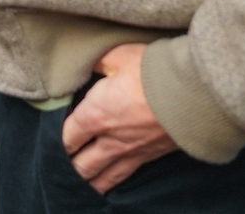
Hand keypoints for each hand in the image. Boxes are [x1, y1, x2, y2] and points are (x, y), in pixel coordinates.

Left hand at [63, 44, 178, 193]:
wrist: (197, 93)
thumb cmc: (154, 71)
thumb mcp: (117, 56)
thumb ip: (97, 63)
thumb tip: (86, 64)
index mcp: (95, 115)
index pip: (66, 137)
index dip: (55, 143)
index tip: (48, 144)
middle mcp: (110, 139)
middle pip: (81, 165)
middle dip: (67, 169)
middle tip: (57, 171)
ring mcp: (133, 151)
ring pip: (104, 176)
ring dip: (88, 182)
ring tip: (77, 188)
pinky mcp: (153, 155)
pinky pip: (127, 175)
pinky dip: (113, 183)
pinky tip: (109, 185)